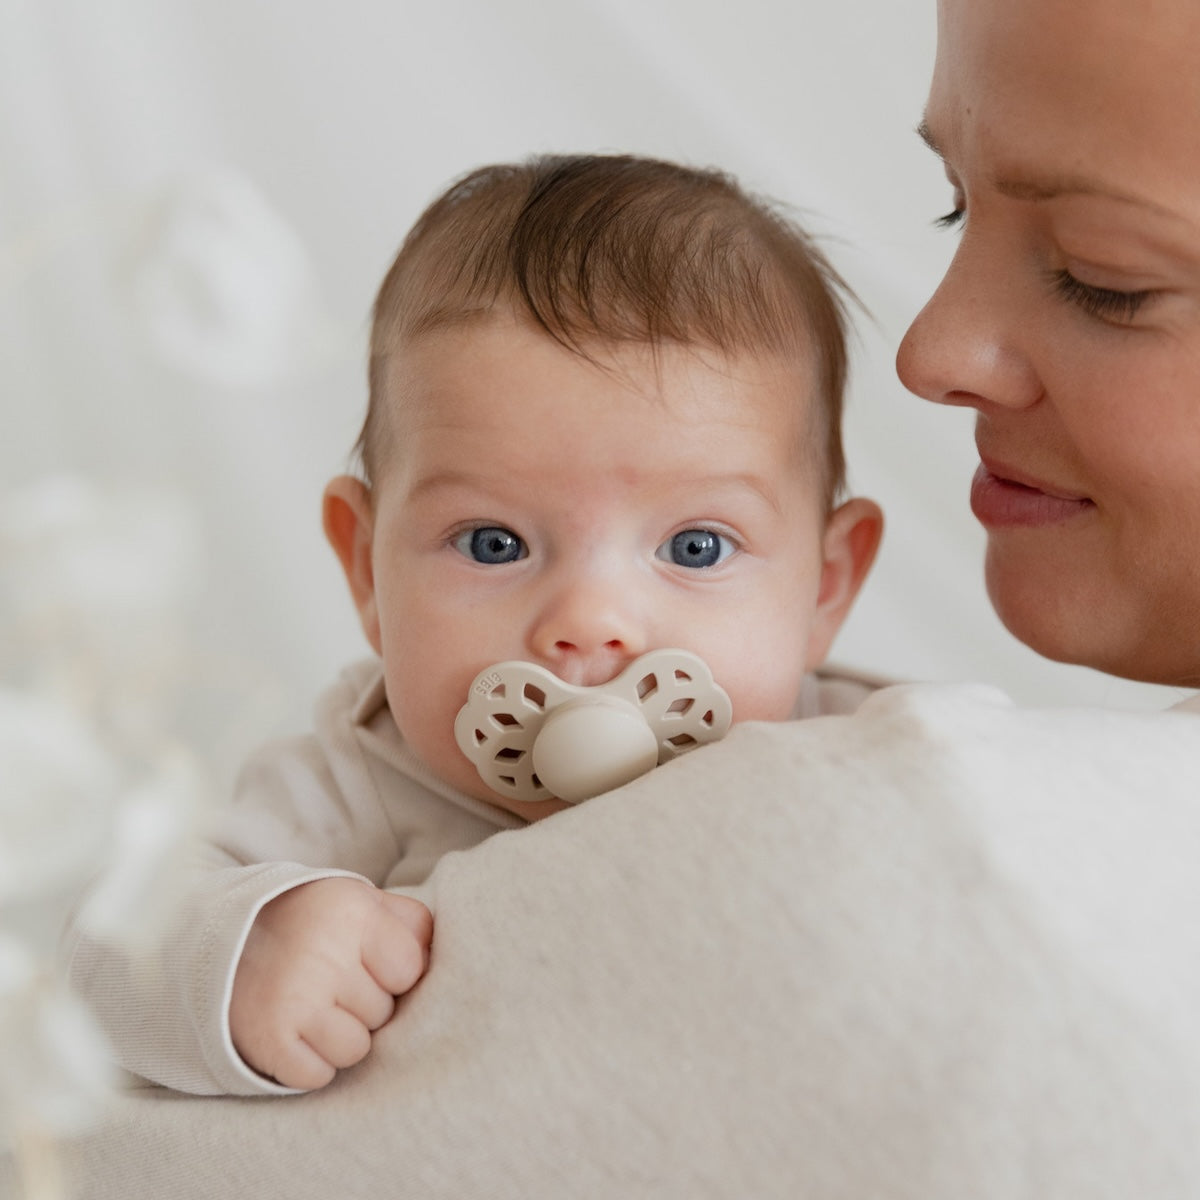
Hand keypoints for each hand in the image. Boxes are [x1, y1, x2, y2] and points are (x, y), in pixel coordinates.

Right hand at [229, 877, 431, 1089]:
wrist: (222, 940)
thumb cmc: (313, 924)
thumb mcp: (361, 902)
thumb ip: (410, 923)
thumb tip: (450, 959)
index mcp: (352, 912)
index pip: (409, 970)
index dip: (392, 973)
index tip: (367, 962)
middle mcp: (323, 953)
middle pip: (382, 1012)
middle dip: (364, 1004)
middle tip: (331, 983)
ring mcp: (294, 999)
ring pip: (356, 1049)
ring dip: (340, 1037)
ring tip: (315, 1007)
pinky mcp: (268, 1040)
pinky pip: (318, 1075)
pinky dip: (310, 1063)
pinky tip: (295, 1032)